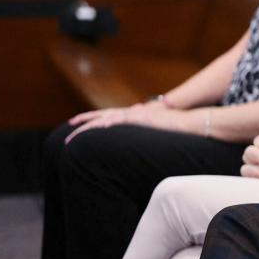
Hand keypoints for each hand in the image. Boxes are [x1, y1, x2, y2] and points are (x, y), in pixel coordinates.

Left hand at [65, 104, 192, 142]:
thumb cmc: (176, 130)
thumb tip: (141, 145)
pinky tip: (97, 128)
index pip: (109, 117)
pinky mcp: (141, 119)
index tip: (80, 124)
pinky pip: (120, 121)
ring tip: (75, 135)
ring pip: (107, 118)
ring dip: (90, 126)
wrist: (189, 122)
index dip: (94, 119)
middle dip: (85, 120)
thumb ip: (146, 133)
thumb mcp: (156, 132)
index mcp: (134, 116)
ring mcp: (136, 115)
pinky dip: (108, 124)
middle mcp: (132, 113)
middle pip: (103, 115)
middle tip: (69, 125)